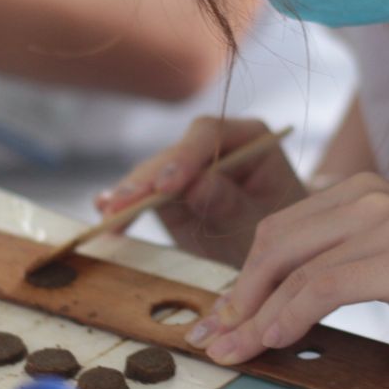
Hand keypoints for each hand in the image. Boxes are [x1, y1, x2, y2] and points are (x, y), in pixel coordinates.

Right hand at [97, 117, 306, 266]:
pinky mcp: (172, 191)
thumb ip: (231, 203)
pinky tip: (104, 209)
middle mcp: (218, 145)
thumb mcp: (263, 223)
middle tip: (121, 205)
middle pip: (174, 153)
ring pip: (153, 173)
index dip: (183, 157)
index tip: (165, 186)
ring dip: (129, 194)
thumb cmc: (284, 234)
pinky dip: (128, 205)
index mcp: (251, 139)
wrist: (284, 253)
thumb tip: (195, 185)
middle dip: (146, 180)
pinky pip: (146, 194)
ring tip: (107, 213)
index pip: (211, 135)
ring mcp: (192, 167)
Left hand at [190, 171, 388, 366]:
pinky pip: (323, 287)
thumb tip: (289, 295)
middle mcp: (369, 195)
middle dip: (236, 295)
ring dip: (251, 314)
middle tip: (211, 337)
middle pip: (273, 242)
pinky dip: (287, 316)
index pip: (280, 229)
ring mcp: (387, 222)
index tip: (221, 317)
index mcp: (364, 189)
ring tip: (230, 351)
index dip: (242, 276)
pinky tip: (272, 341)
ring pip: (291, 266)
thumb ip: (347, 261)